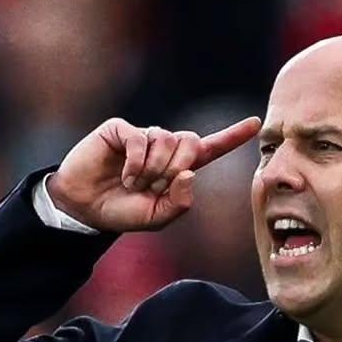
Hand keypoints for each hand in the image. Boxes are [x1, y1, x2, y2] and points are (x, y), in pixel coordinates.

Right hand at [46, 116, 261, 232]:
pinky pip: (141, 139)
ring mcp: (143, 135)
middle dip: (176, 169)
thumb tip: (189, 174)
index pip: (211, 148)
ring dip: (153, 169)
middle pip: (191, 142)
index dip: (233, 136)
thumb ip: (179, 203)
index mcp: (177, 167)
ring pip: (166, 140)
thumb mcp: (157, 218)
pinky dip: (136, 163)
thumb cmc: (122, 212)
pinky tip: (125, 175)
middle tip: (154, 186)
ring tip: (134, 183)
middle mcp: (163, 147)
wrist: (85, 209)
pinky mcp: (121, 130)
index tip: (256, 123)